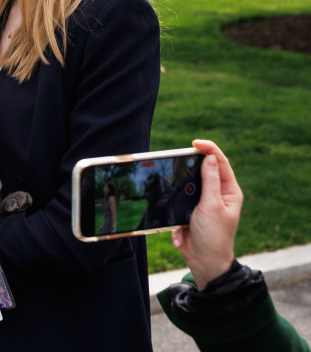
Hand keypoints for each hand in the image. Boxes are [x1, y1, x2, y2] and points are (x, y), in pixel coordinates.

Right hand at [170, 139, 242, 290]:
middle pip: (203, 171)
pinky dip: (177, 215)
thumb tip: (210, 157)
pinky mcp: (189, 211)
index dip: (209, 149)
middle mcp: (217, 195)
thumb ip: (210, 181)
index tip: (195, 143)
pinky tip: (183, 232)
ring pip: (187, 186)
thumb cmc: (214, 236)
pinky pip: (178, 203)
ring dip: (180, 195)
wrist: (204, 262)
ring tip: (180, 206)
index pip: (220, 163)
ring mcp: (203, 203)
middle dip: (189, 170)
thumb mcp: (212, 206)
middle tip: (178, 163)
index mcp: (229, 192)